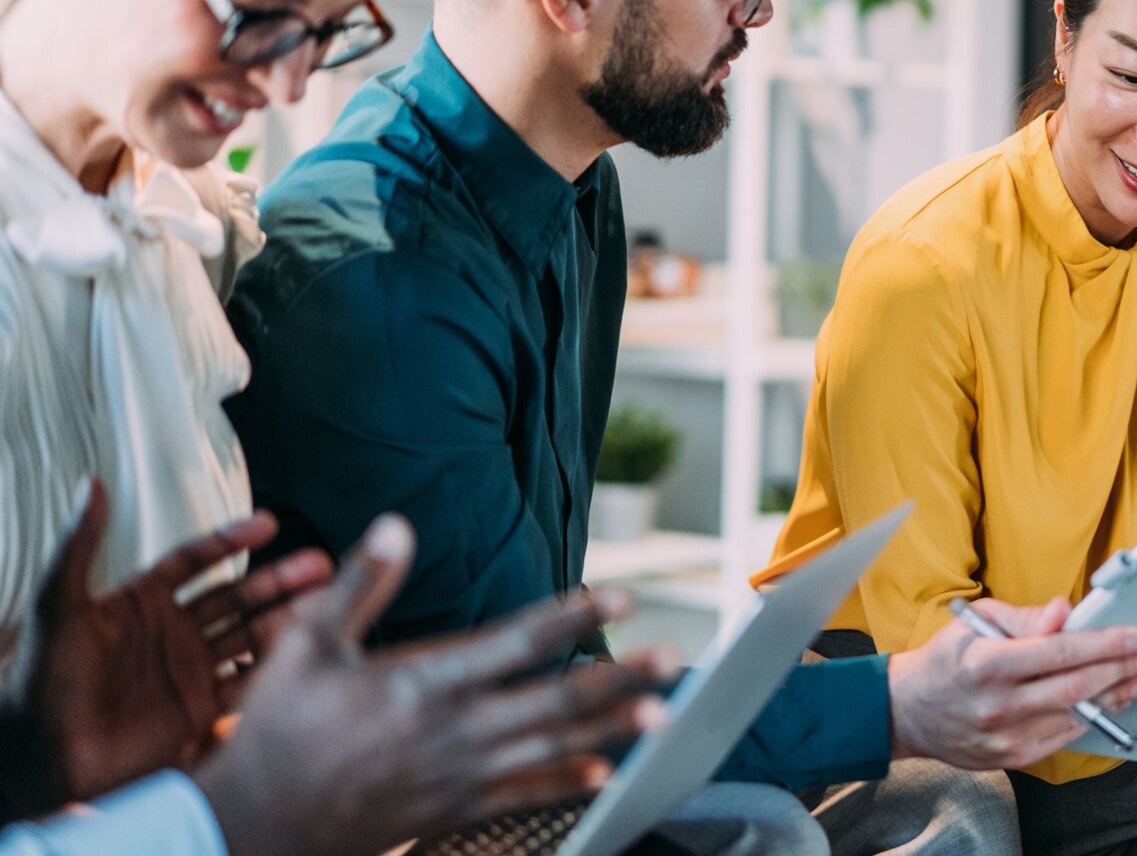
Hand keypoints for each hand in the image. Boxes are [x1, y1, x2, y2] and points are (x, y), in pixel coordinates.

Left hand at [23, 481, 332, 806]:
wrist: (41, 754)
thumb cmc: (40, 678)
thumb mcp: (59, 604)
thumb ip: (79, 545)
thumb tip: (91, 485)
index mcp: (142, 602)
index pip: (197, 560)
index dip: (231, 540)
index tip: (268, 524)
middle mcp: (172, 631)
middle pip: (237, 596)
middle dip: (279, 580)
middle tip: (318, 565)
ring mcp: (188, 670)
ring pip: (250, 635)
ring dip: (287, 618)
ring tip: (326, 603)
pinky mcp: (198, 709)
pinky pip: (246, 684)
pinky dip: (275, 670)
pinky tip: (303, 656)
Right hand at [193, 515, 673, 855]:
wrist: (250, 826)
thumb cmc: (275, 733)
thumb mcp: (304, 645)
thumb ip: (358, 584)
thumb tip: (394, 524)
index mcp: (424, 681)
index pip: (517, 641)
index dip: (573, 615)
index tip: (621, 596)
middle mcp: (454, 730)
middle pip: (555, 699)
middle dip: (619, 677)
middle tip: (672, 661)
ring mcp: (458, 776)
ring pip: (552, 748)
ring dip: (611, 729)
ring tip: (662, 713)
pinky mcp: (452, 812)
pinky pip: (524, 797)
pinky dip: (568, 784)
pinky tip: (608, 773)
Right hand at [887, 596, 1136, 769]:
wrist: (909, 713)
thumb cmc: (947, 659)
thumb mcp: (976, 623)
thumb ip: (1024, 618)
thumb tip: (1064, 610)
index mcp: (988, 663)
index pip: (1059, 651)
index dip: (1104, 644)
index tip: (1136, 636)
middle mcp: (999, 703)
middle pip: (1075, 688)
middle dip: (1120, 671)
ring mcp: (1006, 736)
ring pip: (1075, 716)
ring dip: (1115, 696)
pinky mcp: (1013, 757)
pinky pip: (1063, 736)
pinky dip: (1091, 718)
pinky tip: (1109, 701)